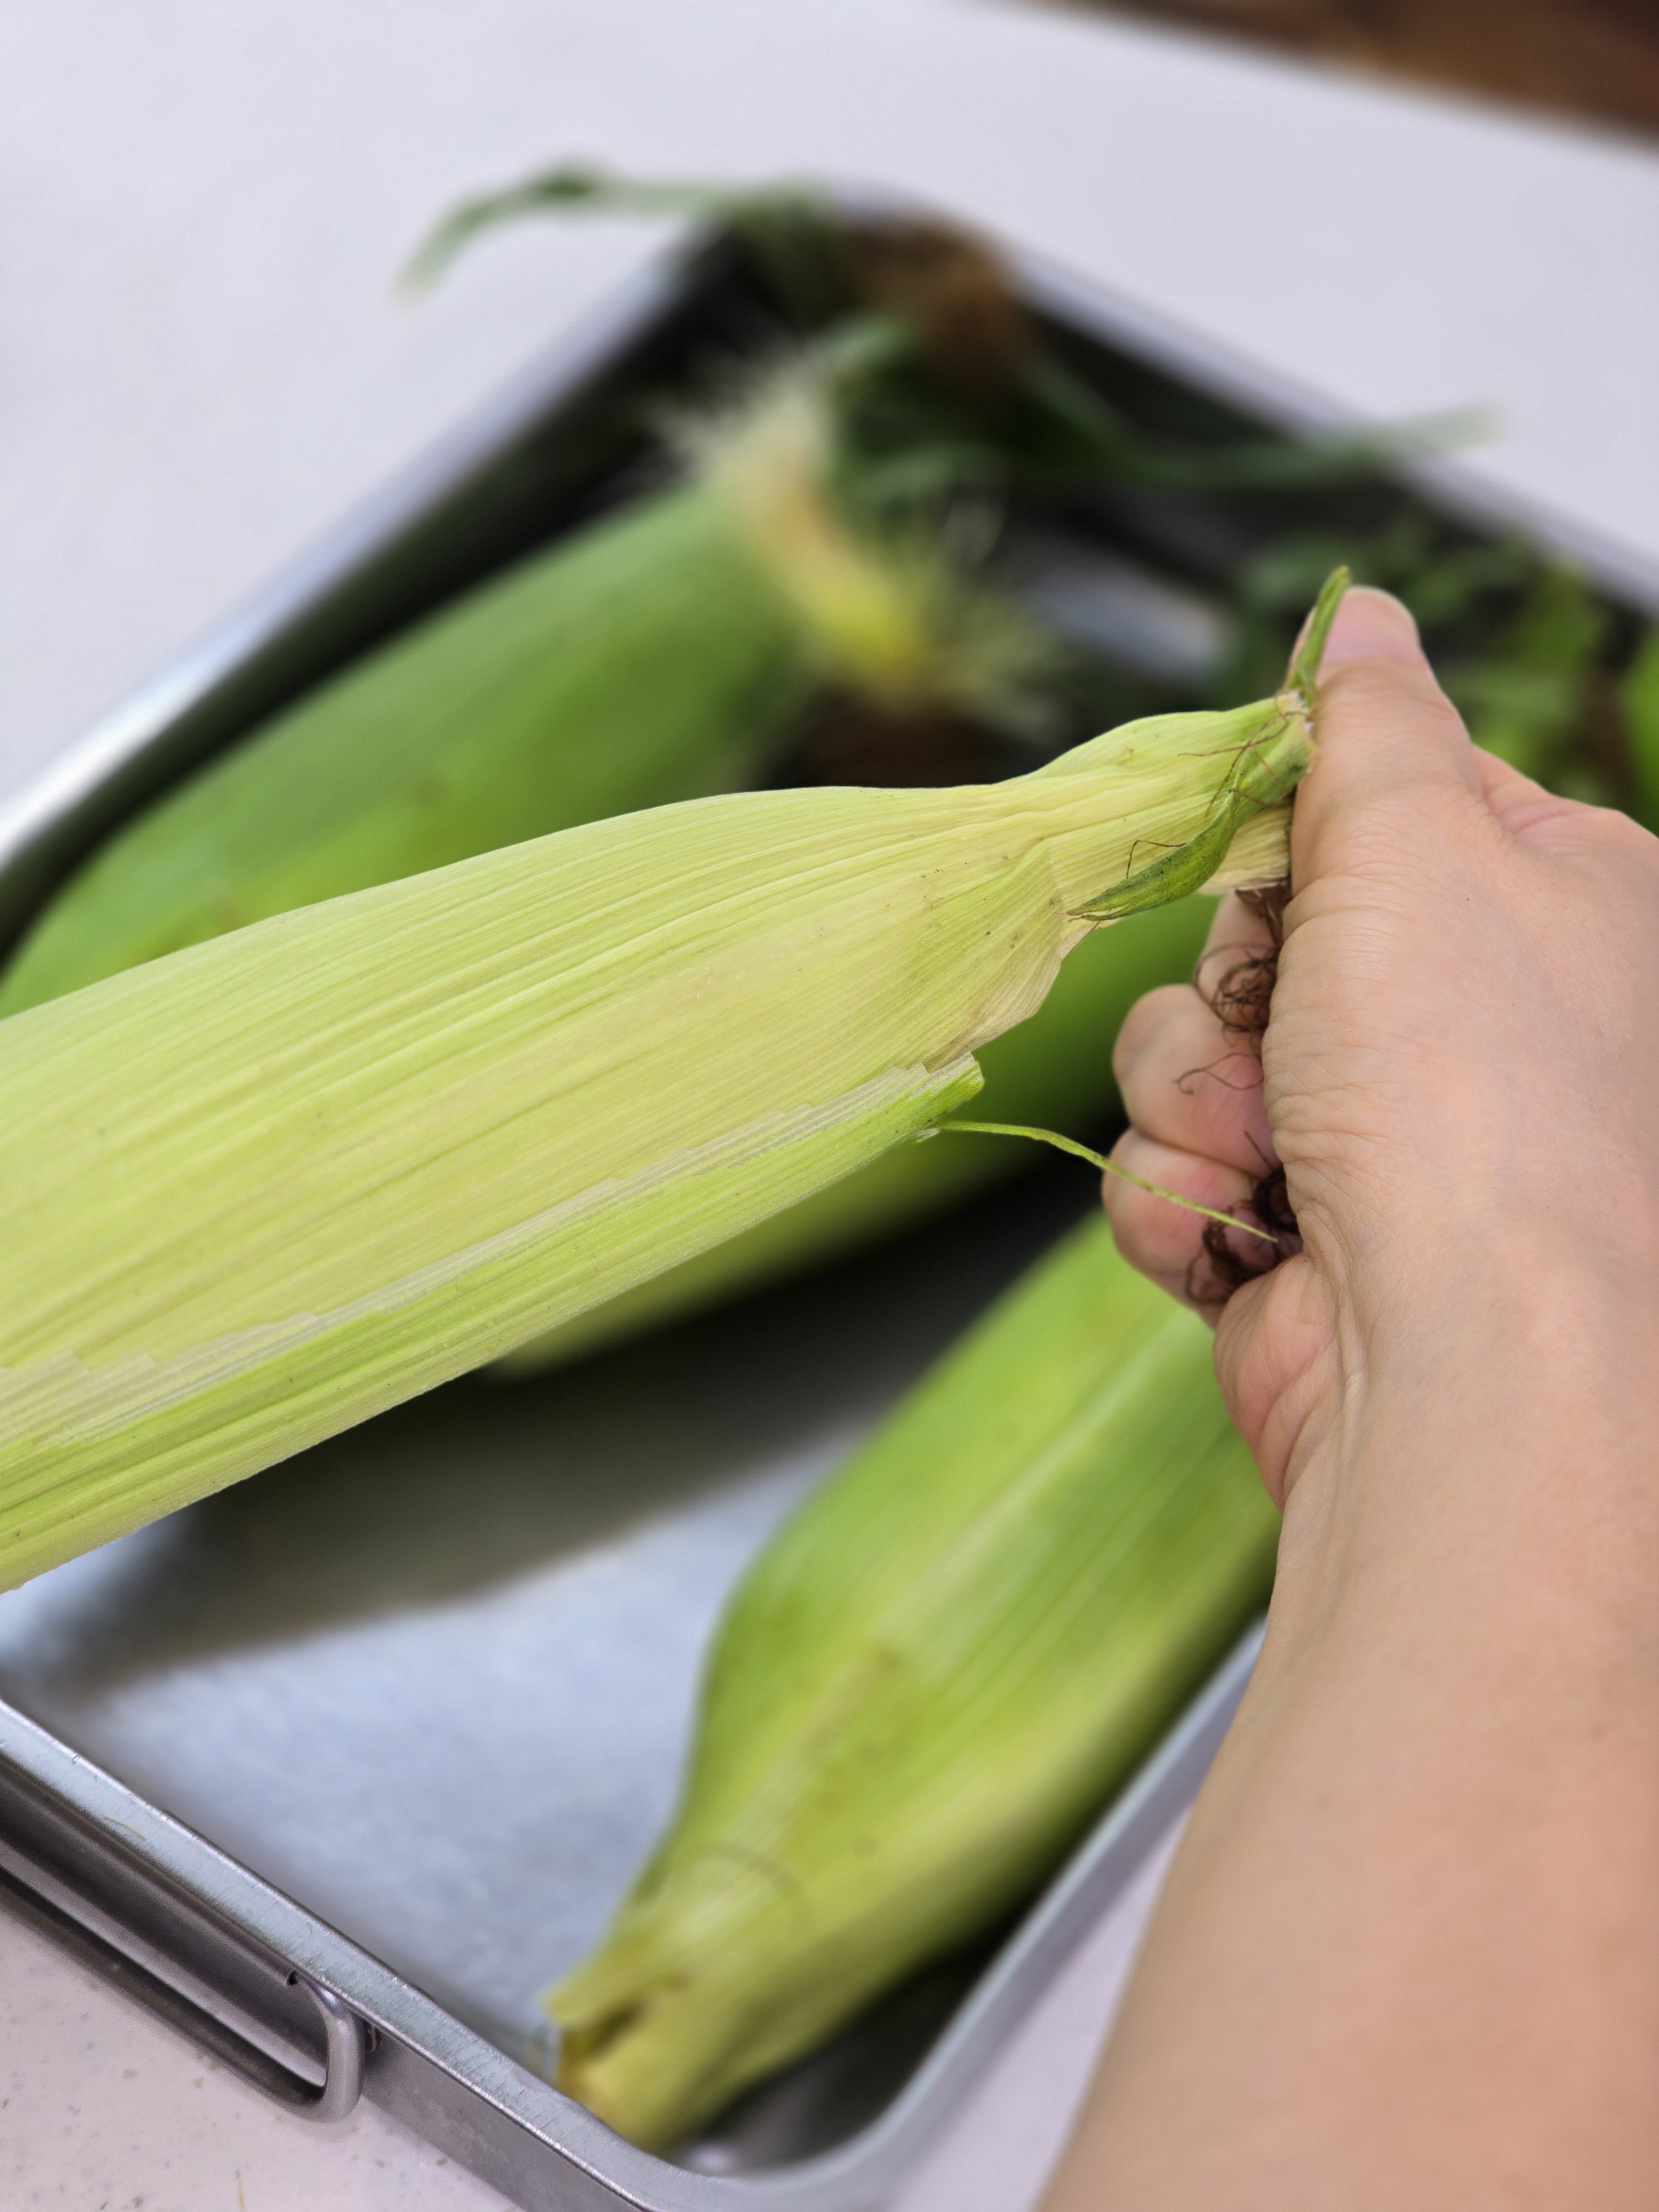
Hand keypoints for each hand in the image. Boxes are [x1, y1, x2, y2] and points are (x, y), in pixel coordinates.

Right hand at [1105, 586, 1658, 1507]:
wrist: (1466, 1362)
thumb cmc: (1472, 1092)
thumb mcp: (1416, 836)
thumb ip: (1370, 715)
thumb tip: (1361, 615)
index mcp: (1554, 904)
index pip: (1386, 808)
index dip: (1303, 825)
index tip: (1273, 847)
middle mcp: (1481, 1024)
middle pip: (1266, 930)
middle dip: (1234, 979)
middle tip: (1284, 1016)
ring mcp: (1388, 1142)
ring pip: (1195, 1053)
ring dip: (1195, 1093)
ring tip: (1266, 1144)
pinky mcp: (1299, 1237)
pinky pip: (1176, 1166)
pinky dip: (1186, 1192)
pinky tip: (1244, 1224)